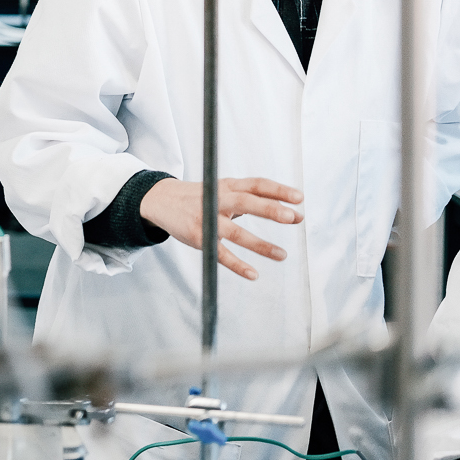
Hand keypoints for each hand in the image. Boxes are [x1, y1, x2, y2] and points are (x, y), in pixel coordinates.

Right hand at [137, 176, 304, 280]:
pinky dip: (238, 265)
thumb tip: (294, 212)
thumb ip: (254, 199)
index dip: (277, 190)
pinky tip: (253, 274)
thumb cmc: (200, 196)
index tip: (299, 198)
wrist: (160, 200)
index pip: (255, 184)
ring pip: (236, 232)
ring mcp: (206, 219)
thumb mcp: (224, 190)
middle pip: (246, 202)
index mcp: (227, 185)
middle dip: (269, 209)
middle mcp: (217, 199)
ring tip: (282, 254)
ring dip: (260, 244)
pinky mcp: (199, 238)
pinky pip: (221, 254)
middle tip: (292, 217)